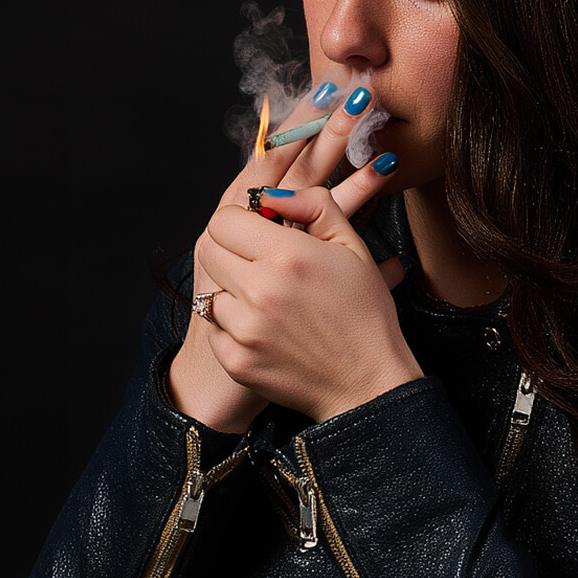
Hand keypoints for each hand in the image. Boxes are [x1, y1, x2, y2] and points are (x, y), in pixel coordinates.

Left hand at [182, 154, 416, 424]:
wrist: (368, 383)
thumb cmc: (365, 314)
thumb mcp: (353, 246)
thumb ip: (314, 204)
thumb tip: (272, 194)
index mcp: (288, 255)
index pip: (223, 220)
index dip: (241, 222)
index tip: (258, 232)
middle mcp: (260, 291)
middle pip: (210, 249)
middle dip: (232, 250)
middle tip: (260, 263)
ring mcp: (244, 330)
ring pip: (211, 290)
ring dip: (234, 291)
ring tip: (268, 302)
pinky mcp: (236, 361)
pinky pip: (215, 328)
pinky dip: (233, 327)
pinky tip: (266, 330)